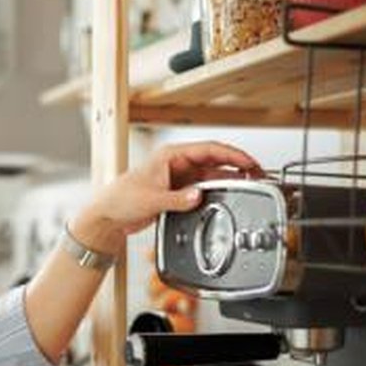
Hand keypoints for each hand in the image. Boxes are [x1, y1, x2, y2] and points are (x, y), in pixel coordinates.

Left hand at [71, 141, 262, 250]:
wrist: (108, 216)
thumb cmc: (120, 199)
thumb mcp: (150, 199)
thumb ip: (177, 199)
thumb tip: (198, 196)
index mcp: (170, 155)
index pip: (209, 149)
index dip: (232, 155)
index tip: (249, 163)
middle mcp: (177, 163)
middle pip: (214, 161)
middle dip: (237, 167)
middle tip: (257, 175)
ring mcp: (179, 177)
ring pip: (211, 175)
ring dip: (229, 180)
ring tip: (248, 186)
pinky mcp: (178, 191)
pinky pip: (203, 188)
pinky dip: (217, 192)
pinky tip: (228, 197)